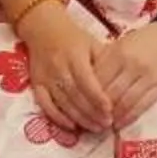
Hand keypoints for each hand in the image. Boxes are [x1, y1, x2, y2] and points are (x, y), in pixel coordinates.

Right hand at [19, 2, 115, 132]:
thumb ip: (105, 61)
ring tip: (94, 128)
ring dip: (79, 118)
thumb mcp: (92, 43)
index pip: (87, 82)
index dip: (98, 98)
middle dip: (91, 113)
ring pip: (63, 103)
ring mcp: (45, 78)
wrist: (43, 29)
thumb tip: (121, 82)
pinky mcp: (35, 85)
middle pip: (76, 96)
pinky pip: (45, 105)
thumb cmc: (74, 37)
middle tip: (106, 125)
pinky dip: (57, 117)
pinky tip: (71, 126)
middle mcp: (59, 68)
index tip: (110, 111)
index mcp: (75, 56)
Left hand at [95, 20, 156, 126]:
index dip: (87, 96)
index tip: (81, 107)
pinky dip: (129, 117)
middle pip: (109, 94)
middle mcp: (132, 65)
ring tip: (104, 124)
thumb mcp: (122, 44)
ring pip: (125, 102)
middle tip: (90, 121)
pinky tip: (120, 123)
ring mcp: (148, 76)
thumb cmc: (145, 39)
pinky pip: (142, 105)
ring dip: (113, 117)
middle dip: (98, 110)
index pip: (98, 80)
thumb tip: (88, 85)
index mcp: (119, 53)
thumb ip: (105, 62)